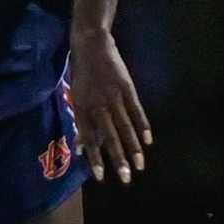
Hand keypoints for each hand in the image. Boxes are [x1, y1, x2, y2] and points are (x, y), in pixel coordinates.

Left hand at [69, 27, 152, 184]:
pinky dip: (143, 126)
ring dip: (133, 147)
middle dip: (118, 158)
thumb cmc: (82, 74)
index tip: (101, 176)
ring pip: (125, 127)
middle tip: (126, 178)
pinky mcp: (127, 88)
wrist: (91, 45)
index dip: (95, 157)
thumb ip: (80, 123)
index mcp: (82, 108)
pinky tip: (148, 141)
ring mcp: (113, 96)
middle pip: (109, 136)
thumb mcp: (75, 98)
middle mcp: (97, 105)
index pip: (89, 138)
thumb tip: (80, 150)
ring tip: (139, 165)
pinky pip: (136, 111)